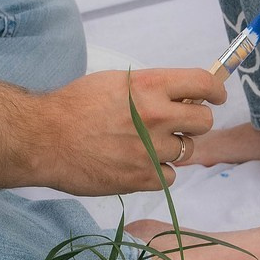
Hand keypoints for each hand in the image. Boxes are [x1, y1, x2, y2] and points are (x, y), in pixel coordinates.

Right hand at [32, 66, 222, 193]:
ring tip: (142, 144)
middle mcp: (156, 116)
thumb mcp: (116, 82)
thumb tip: (182, 96)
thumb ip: (152, 88)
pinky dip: (157, 172)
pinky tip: (135, 163)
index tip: (215, 97)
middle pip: (204, 122)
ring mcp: (150, 149)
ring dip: (171, 149)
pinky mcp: (141, 178)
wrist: (43, 139)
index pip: (204, 84)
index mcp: (150, 85)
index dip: (215, 90)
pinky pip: (169, 176)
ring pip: (186, 151)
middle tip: (175, 124)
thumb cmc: (75, 106)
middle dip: (193, 122)